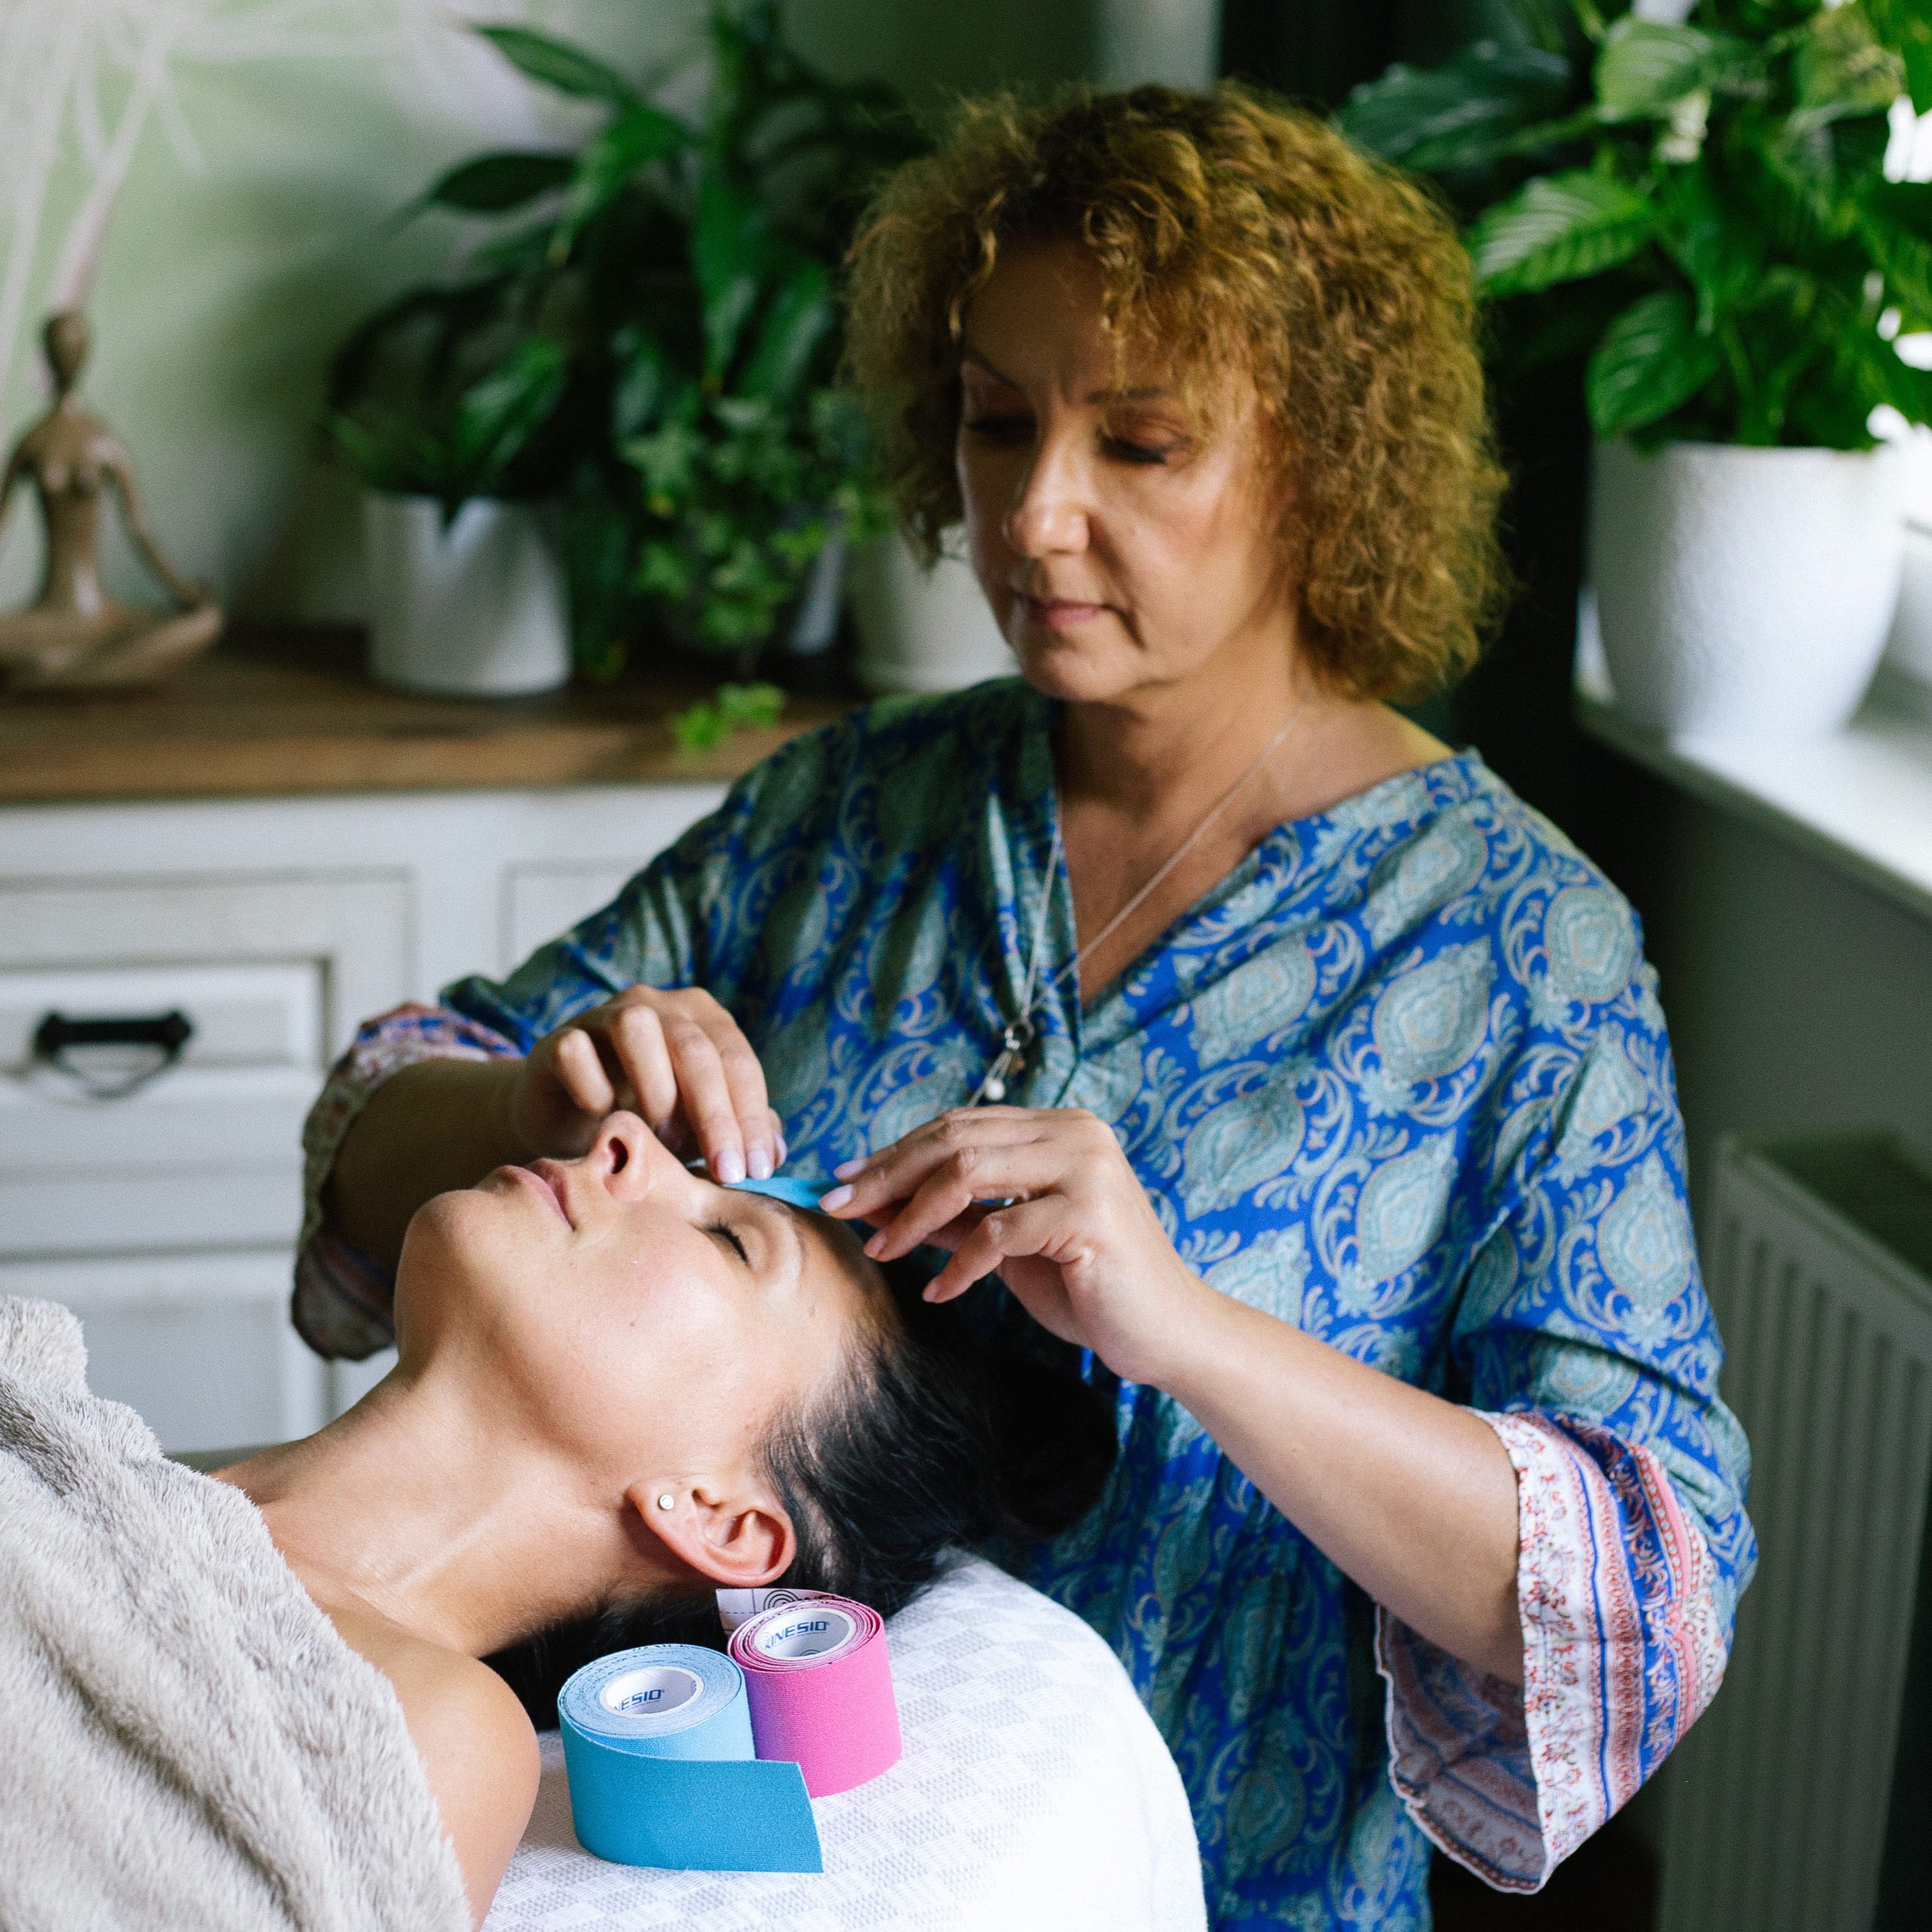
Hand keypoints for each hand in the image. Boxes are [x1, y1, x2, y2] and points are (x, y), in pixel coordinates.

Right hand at [506, 986, 783, 1183]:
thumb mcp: (698, 1127)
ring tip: (660, 1138)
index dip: (751, 1117)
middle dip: (716, 1116)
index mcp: (702, 1017)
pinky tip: (605, 1120)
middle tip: (725, 1172)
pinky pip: (577, 1052)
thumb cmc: (646, 1121)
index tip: (755, 1170)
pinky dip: (595, 1090)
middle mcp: (657, 1005)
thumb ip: (737, 1130)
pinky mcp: (557, 1039)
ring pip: (637, 1029)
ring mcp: (604, 1015)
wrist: (566, 1122)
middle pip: (695, 1050)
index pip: (737, 1061)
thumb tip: (774, 1153)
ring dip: (656, 1091)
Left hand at [818, 1105, 1216, 1388]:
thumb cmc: (1089, 1288)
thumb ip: (955, 1218)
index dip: (896, 1151)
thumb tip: (879, 1206)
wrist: (1166, 1333)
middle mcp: (1076, 1133)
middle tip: (838, 1207)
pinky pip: (998, 1231)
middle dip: (888, 1175)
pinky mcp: (1090, 1214)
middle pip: (955, 1139)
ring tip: (880, 1250)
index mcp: (1059, 1128)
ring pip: (968, 1173)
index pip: (959, 1125)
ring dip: (911, 1214)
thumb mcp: (1009, 1247)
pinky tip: (939, 1291)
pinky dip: (958, 1264)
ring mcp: (1086, 1168)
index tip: (844, 1181)